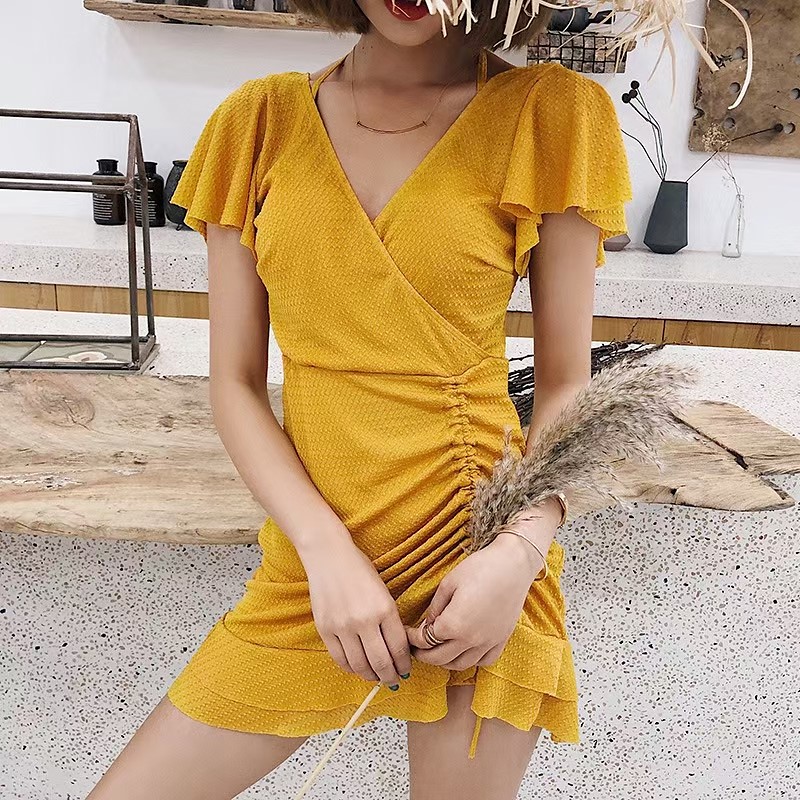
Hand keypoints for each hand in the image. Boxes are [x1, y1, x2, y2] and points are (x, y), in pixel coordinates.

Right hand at [303, 532, 410, 687]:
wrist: (329, 556)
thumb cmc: (359, 569)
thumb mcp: (384, 591)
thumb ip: (390, 619)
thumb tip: (396, 649)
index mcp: (385, 608)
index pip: (398, 649)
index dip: (404, 665)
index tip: (406, 671)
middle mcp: (365, 620)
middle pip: (381, 662)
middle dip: (391, 676)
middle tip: (394, 681)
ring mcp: (343, 626)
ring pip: (360, 665)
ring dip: (371, 676)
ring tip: (376, 677)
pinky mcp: (325, 629)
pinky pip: (340, 659)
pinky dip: (351, 668)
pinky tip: (357, 667)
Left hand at [405, 514, 556, 671]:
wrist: (514, 564)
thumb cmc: (480, 568)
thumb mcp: (449, 583)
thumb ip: (435, 608)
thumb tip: (427, 624)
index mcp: (454, 624)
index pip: (426, 640)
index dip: (413, 638)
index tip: (408, 632)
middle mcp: (471, 640)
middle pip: (440, 659)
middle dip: (424, 655)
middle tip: (416, 648)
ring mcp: (488, 642)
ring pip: (461, 665)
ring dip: (445, 662)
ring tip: (436, 651)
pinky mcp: (501, 640)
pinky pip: (484, 662)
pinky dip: (470, 662)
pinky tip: (464, 652)